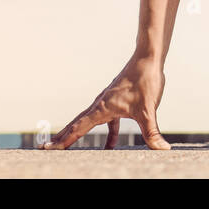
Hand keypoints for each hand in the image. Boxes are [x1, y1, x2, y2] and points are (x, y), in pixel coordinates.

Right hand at [39, 54, 170, 149]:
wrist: (147, 59)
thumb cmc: (145, 81)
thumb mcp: (148, 110)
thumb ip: (152, 132)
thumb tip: (162, 149)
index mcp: (102, 108)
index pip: (78, 128)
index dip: (63, 140)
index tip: (48, 148)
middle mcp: (100, 105)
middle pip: (76, 125)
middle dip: (62, 137)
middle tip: (45, 148)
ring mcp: (108, 103)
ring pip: (88, 121)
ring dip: (78, 133)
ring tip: (67, 145)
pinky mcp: (117, 102)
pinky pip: (106, 121)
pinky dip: (106, 134)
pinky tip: (110, 146)